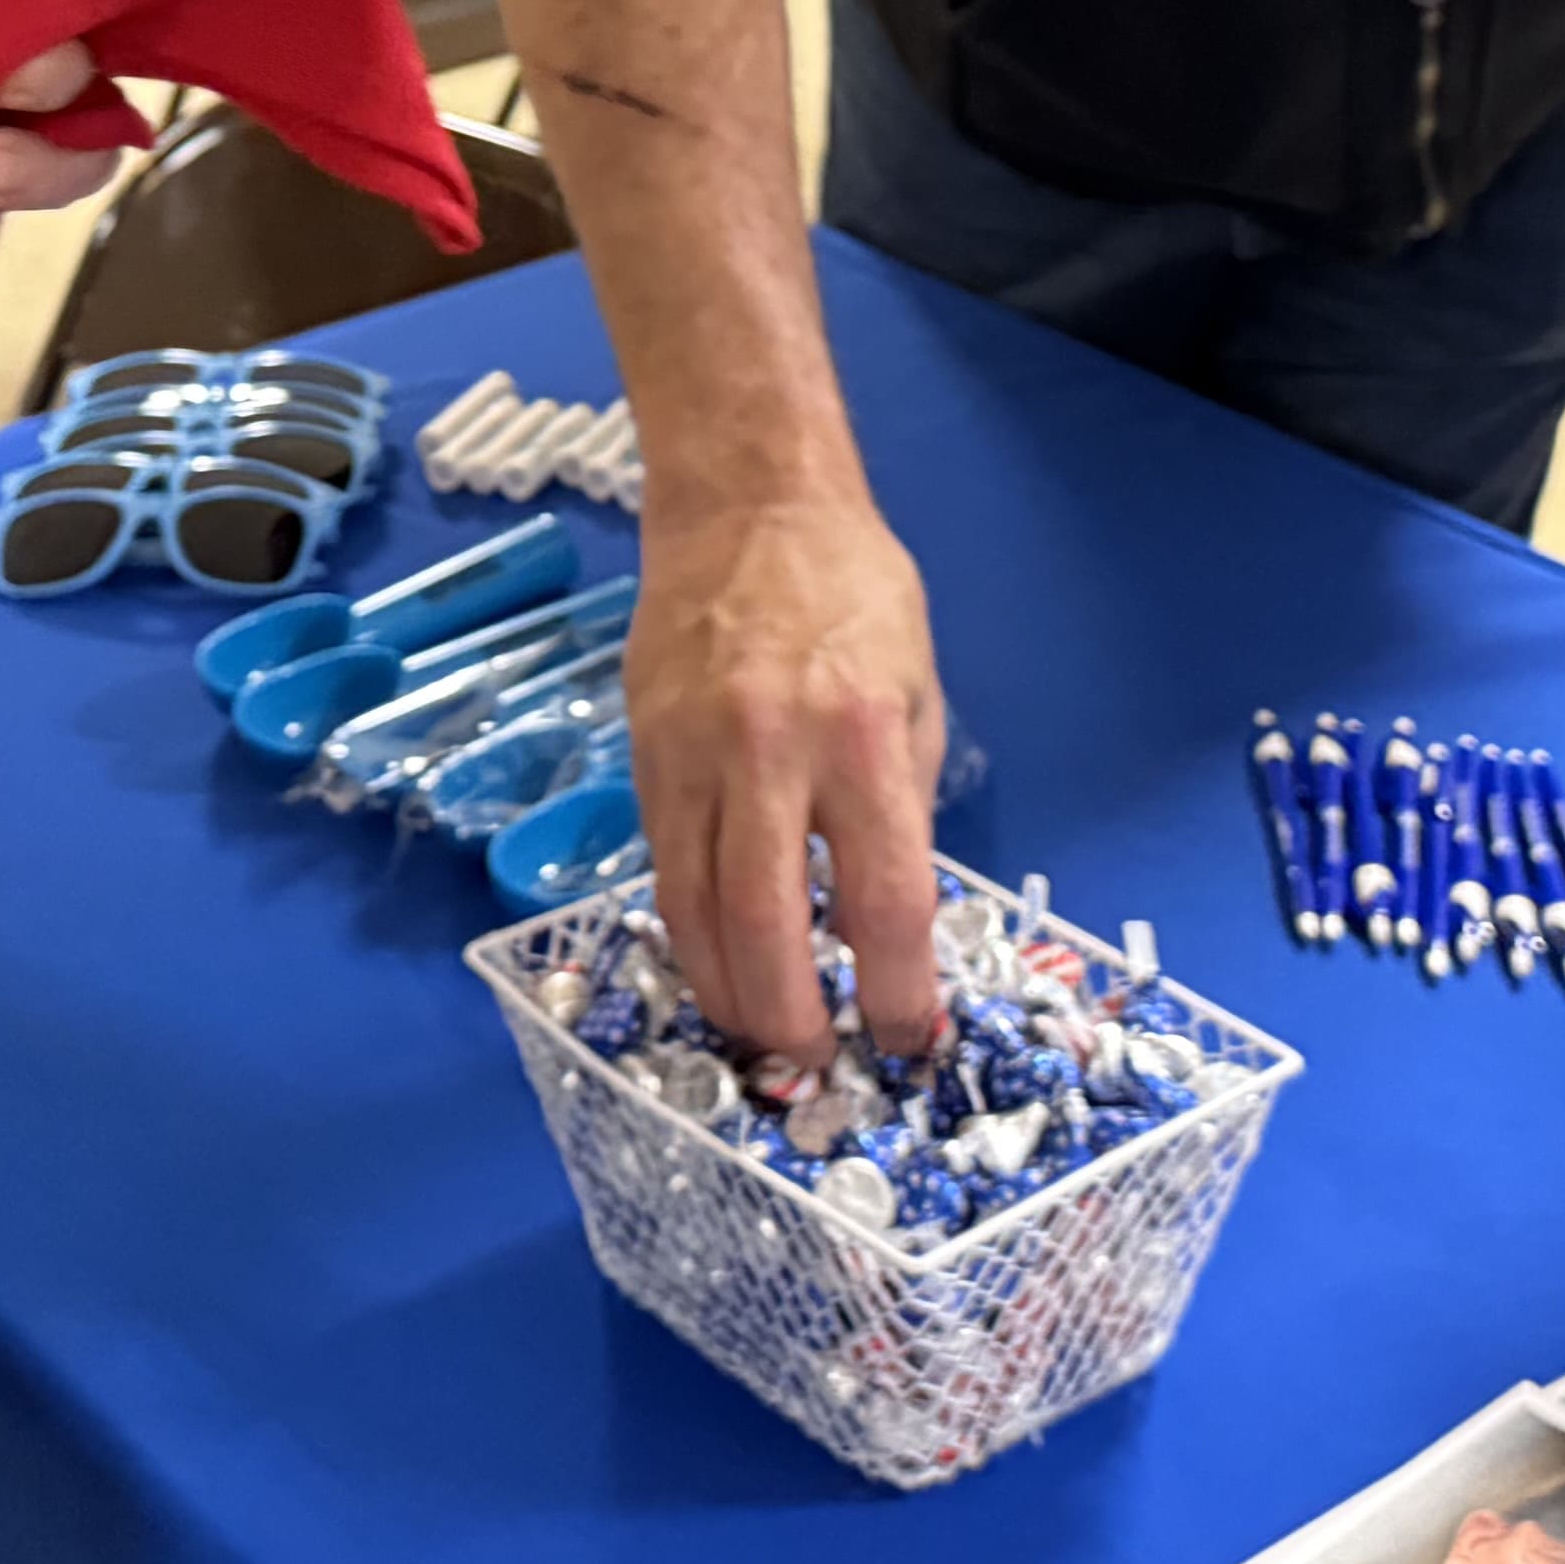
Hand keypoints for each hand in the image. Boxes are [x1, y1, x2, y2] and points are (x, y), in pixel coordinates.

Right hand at [628, 488, 948, 1060]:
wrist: (745, 504)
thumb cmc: (854, 594)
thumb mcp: (918, 692)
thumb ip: (902, 803)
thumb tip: (889, 916)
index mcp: (864, 737)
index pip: (884, 899)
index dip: (898, 990)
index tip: (907, 1036)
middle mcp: (773, 752)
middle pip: (769, 926)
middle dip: (792, 1016)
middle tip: (815, 1059)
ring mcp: (695, 756)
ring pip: (695, 911)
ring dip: (727, 992)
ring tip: (760, 1032)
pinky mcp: (645, 756)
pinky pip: (663, 870)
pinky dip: (690, 932)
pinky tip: (716, 960)